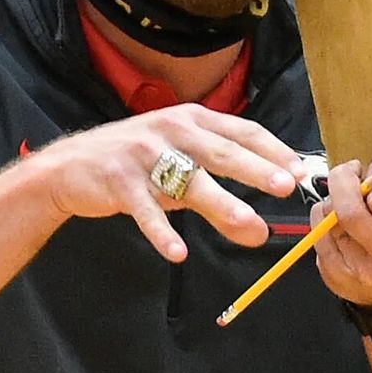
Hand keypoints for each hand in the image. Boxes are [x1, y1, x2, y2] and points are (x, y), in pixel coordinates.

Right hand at [36, 103, 308, 262]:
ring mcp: (142, 155)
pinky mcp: (118, 181)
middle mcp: (169, 130)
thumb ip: (218, 199)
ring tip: (250, 226)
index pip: (241, 130)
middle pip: (220, 151)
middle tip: (287, 186)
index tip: (302, 171)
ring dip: (221, 204)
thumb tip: (260, 232)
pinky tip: (178, 252)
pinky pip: (144, 210)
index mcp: (190, 120)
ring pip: (188, 181)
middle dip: (255, 168)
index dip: (273, 151)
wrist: (70, 166)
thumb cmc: (135, 165)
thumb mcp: (178, 173)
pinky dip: (161, 232)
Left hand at [311, 159, 371, 306]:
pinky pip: (316, 232)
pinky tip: (335, 219)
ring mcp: (360, 270)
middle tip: (347, 171)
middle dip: (342, 181)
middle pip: (350, 212)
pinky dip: (322, 217)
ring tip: (345, 200)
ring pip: (329, 218)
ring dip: (332, 199)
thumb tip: (371, 167)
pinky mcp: (335, 276)